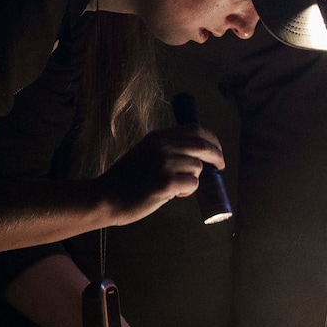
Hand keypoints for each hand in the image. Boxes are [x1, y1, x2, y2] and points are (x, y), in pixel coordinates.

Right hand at [96, 125, 224, 226]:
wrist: (105, 197)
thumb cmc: (124, 180)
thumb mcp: (144, 153)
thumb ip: (166, 150)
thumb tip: (195, 158)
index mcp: (158, 136)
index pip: (195, 130)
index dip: (211, 140)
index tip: (216, 151)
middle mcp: (163, 145)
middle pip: (203, 146)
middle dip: (217, 156)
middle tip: (220, 167)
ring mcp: (165, 163)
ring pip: (197, 168)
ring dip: (193, 179)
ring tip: (176, 187)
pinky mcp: (167, 182)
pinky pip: (192, 184)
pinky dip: (187, 190)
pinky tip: (173, 194)